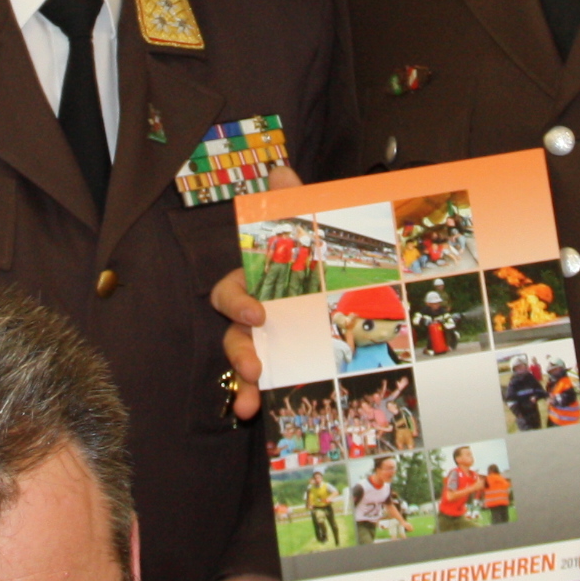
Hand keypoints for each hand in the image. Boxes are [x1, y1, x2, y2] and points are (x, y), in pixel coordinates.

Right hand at [210, 163, 300, 419]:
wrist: (348, 290)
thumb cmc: (317, 259)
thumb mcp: (310, 232)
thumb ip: (293, 205)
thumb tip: (281, 168)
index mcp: (257, 282)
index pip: (231, 291)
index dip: (238, 302)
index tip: (258, 314)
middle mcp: (255, 314)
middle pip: (233, 333)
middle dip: (239, 349)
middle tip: (256, 364)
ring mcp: (265, 341)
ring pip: (243, 360)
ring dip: (243, 380)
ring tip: (252, 397)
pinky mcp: (279, 364)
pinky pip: (257, 384)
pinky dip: (252, 398)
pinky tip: (254, 412)